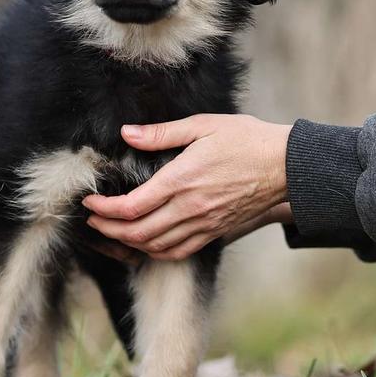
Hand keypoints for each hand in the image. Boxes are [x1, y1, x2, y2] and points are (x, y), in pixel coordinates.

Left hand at [83, 114, 290, 260]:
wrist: (286, 166)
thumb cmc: (245, 140)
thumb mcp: (202, 125)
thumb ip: (161, 133)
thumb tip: (127, 134)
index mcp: (182, 180)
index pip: (131, 206)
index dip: (103, 208)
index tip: (89, 201)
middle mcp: (190, 208)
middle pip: (137, 233)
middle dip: (107, 229)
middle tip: (92, 219)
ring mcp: (203, 224)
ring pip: (155, 246)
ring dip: (127, 243)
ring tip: (111, 231)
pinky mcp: (215, 232)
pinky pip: (178, 251)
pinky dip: (154, 251)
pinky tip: (145, 242)